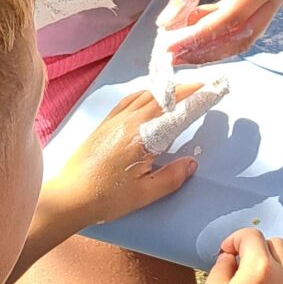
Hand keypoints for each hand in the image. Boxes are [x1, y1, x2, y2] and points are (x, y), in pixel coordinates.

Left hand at [42, 90, 198, 227]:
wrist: (68, 197)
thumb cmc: (105, 198)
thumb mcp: (143, 194)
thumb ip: (170, 177)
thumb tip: (192, 162)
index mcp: (143, 135)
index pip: (177, 112)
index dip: (197, 99)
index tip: (214, 89)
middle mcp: (131, 120)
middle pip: (164, 97)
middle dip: (186, 89)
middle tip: (204, 86)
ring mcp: (116, 119)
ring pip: (147, 94)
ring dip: (167, 89)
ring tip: (181, 90)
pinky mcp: (105, 122)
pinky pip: (130, 99)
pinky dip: (146, 93)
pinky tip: (150, 97)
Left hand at [155, 0, 282, 65]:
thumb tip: (166, 22)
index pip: (230, 18)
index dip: (198, 36)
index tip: (168, 46)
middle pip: (241, 36)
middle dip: (205, 51)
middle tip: (172, 55)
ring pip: (245, 36)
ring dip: (213, 47)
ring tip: (181, 47)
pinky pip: (247, 25)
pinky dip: (221, 32)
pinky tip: (196, 26)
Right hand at [195, 229, 282, 283]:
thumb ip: (222, 266)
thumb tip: (230, 258)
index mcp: (261, 269)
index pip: (252, 235)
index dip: (234, 238)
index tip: (224, 250)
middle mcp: (281, 280)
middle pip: (274, 244)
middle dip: (254, 247)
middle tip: (235, 261)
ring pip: (282, 264)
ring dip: (265, 263)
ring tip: (241, 281)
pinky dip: (270, 282)